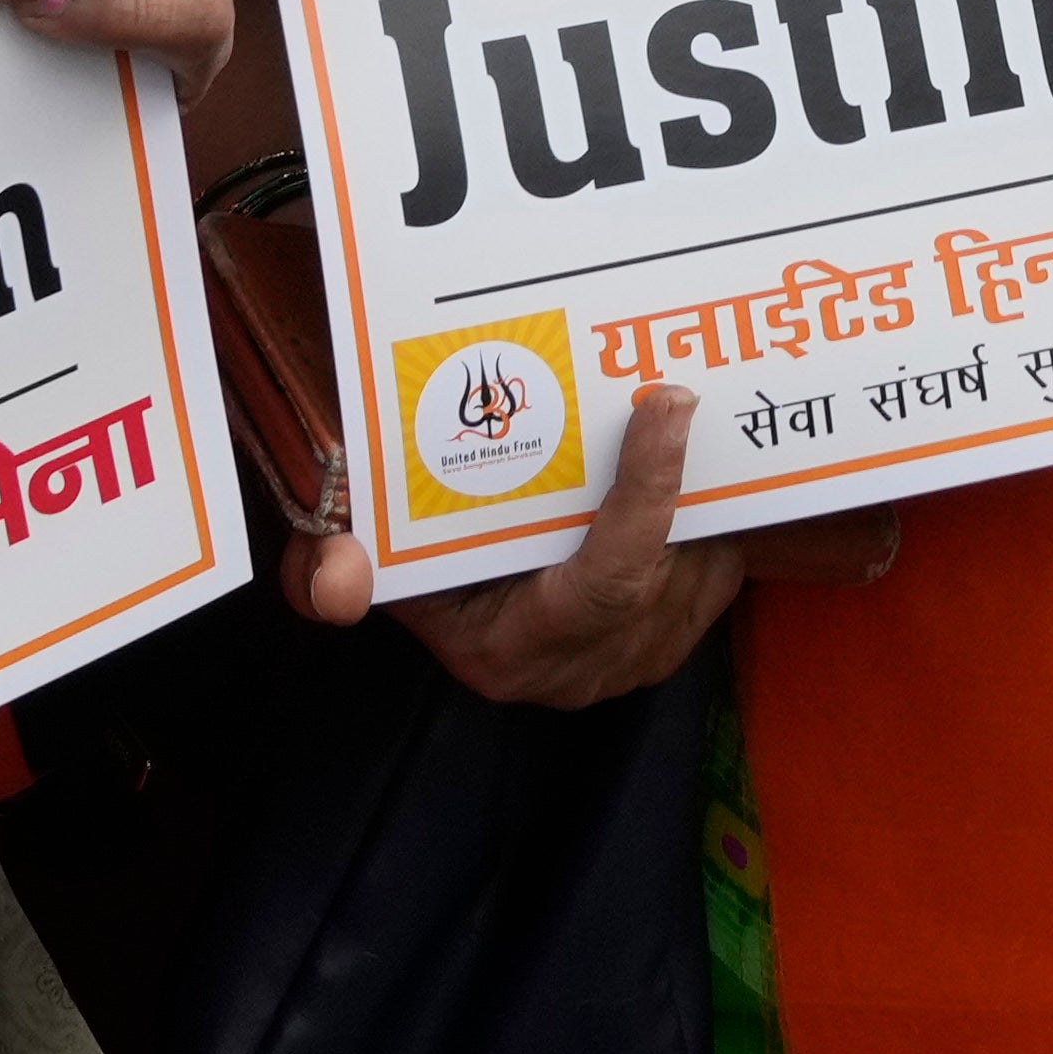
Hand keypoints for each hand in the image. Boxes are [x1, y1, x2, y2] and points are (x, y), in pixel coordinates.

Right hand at [291, 381, 880, 703]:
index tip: (667, 406)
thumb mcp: (372, 563)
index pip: (605, 582)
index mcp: (515, 651)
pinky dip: (714, 511)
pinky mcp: (676, 641)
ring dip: (707, 490)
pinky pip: (720, 566)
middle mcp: (587, 669)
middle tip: (692, 384)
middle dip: (688, 478)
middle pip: (670, 567)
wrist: (468, 612)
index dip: (644, 496)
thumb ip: (332, 571)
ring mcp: (637, 661)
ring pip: (705, 564)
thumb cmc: (419, 573)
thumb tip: (335, 578)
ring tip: (695, 410)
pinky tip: (698, 455)